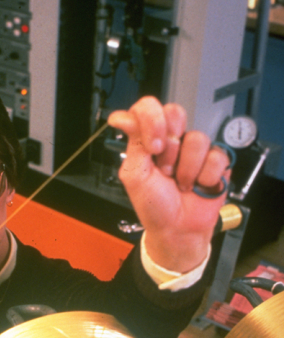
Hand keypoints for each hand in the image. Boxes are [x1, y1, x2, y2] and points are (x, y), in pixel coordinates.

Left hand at [108, 97, 230, 272]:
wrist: (177, 230)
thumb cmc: (154, 206)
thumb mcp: (134, 175)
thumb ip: (133, 143)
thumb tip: (122, 116)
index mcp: (148, 139)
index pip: (148, 107)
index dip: (152, 120)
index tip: (153, 146)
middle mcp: (172, 139)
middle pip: (176, 113)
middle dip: (170, 147)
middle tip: (165, 168)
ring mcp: (194, 149)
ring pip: (197, 138)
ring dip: (186, 169)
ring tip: (181, 184)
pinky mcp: (216, 161)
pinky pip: (216, 156)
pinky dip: (204, 177)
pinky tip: (197, 186)